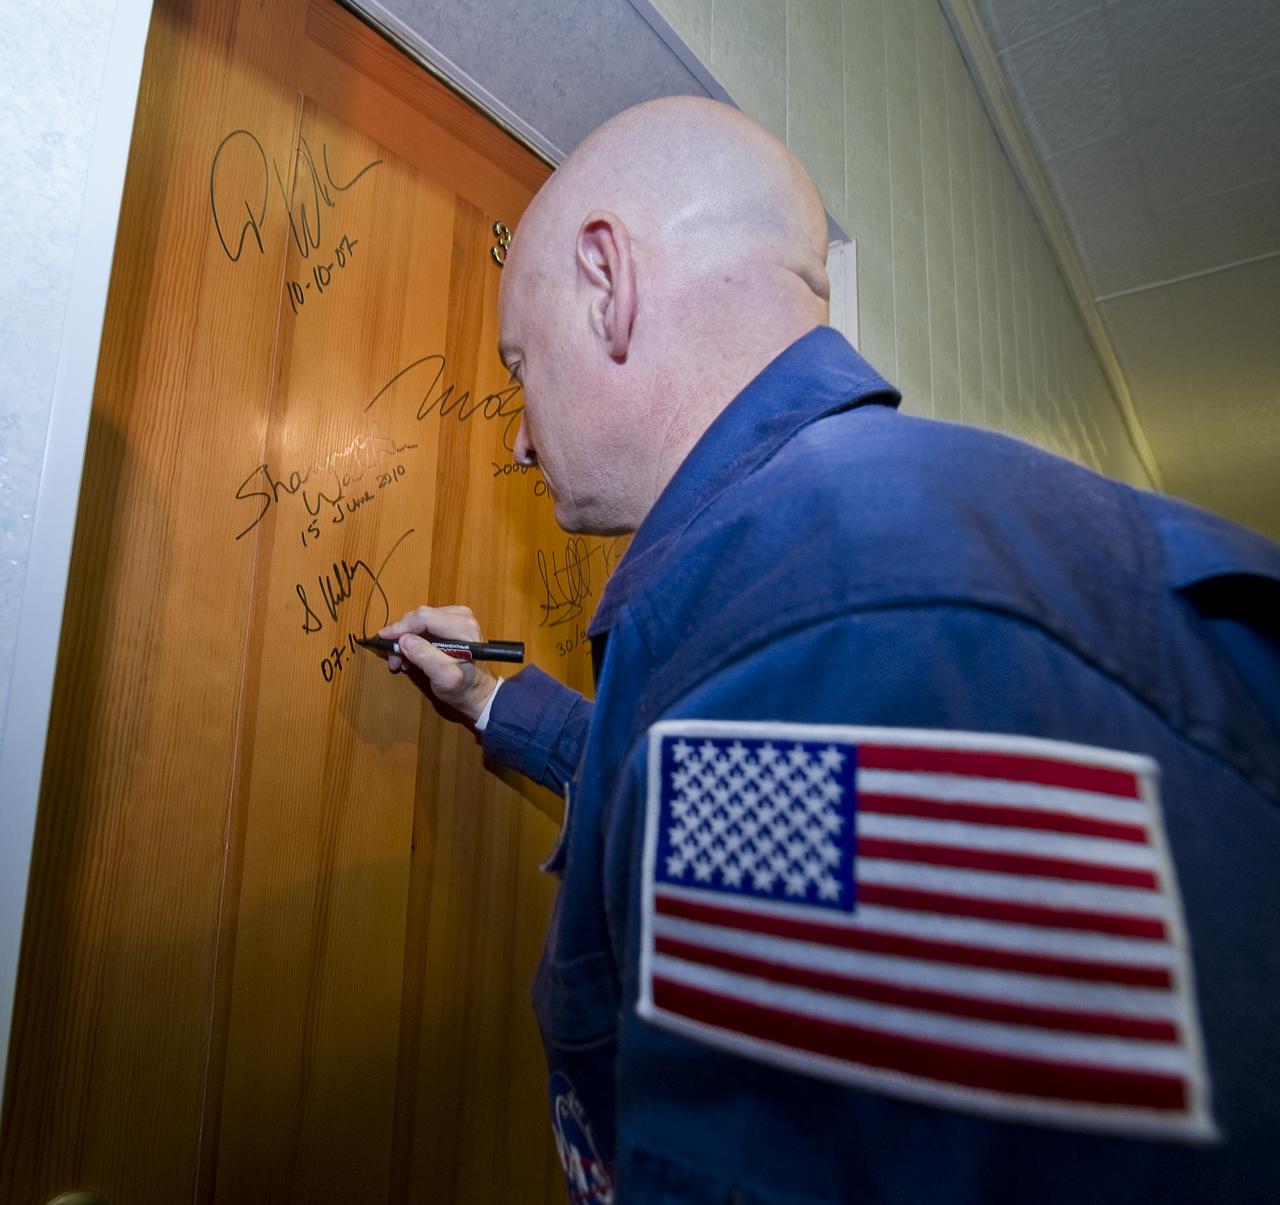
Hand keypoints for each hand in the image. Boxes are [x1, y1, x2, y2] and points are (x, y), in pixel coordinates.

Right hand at [380, 604, 498, 724]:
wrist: (478, 692)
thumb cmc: (464, 687)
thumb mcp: (444, 678)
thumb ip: (425, 657)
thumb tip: (404, 640)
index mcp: (463, 627)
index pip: (424, 617)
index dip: (401, 626)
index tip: (383, 638)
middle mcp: (461, 616)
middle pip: (420, 617)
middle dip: (401, 636)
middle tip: (392, 658)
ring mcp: (456, 618)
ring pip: (419, 621)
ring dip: (405, 640)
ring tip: (399, 662)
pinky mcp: (450, 623)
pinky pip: (424, 625)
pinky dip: (413, 640)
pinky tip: (409, 657)